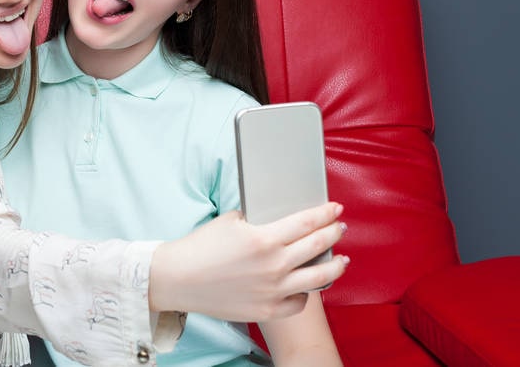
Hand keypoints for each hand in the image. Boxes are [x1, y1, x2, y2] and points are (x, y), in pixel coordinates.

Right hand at [149, 202, 348, 321]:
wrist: (178, 279)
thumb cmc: (200, 247)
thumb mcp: (231, 221)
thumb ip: (259, 219)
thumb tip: (278, 219)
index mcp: (264, 239)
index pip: (307, 222)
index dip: (325, 213)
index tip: (334, 208)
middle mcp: (274, 266)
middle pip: (318, 246)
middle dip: (333, 233)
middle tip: (339, 226)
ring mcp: (273, 291)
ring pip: (319, 278)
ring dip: (335, 266)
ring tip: (341, 260)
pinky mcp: (267, 310)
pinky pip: (298, 302)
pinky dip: (306, 292)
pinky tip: (308, 285)